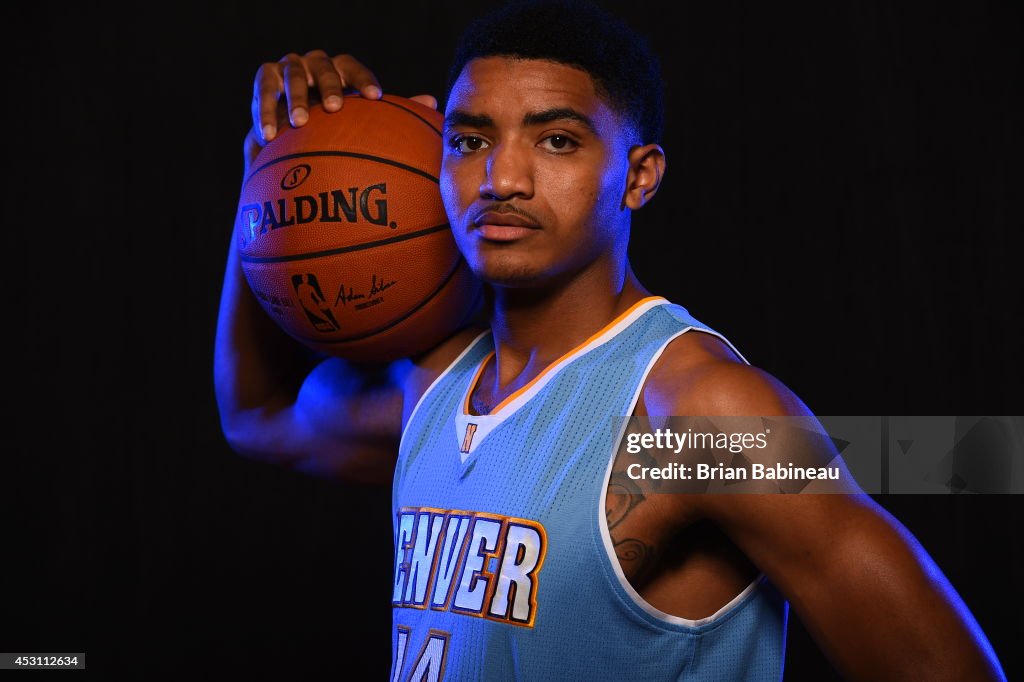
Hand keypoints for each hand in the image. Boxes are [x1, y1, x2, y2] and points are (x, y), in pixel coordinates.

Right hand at [251, 49, 437, 140]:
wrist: (289, 135)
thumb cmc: (330, 128)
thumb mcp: (357, 122)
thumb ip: (390, 113)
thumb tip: (433, 102)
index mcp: (340, 71)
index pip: (354, 68)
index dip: (364, 79)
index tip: (375, 98)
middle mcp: (315, 64)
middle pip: (323, 65)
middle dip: (329, 84)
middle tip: (335, 107)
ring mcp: (289, 68)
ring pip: (292, 73)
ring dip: (294, 97)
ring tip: (298, 122)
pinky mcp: (265, 78)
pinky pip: (263, 88)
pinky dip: (265, 110)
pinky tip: (270, 135)